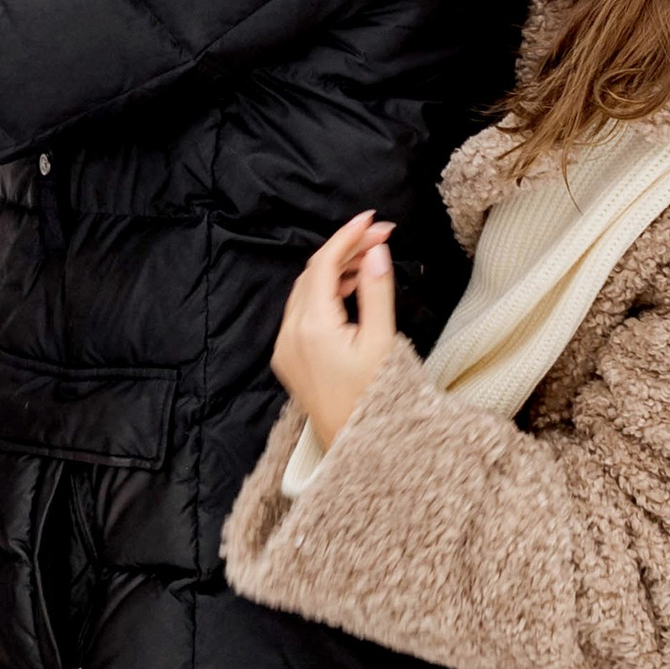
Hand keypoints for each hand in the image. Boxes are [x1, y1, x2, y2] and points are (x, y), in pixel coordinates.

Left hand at [272, 213, 400, 455]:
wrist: (359, 449)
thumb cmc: (377, 399)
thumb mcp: (383, 341)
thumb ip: (376, 291)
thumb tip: (375, 251)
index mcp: (312, 327)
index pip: (324, 264)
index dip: (347, 236)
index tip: (372, 220)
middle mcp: (290, 335)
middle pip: (313, 274)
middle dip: (345, 250)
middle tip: (381, 237)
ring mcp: (286, 348)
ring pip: (306, 291)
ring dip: (335, 270)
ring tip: (370, 260)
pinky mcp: (289, 359)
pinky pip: (302, 312)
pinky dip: (325, 293)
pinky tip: (350, 289)